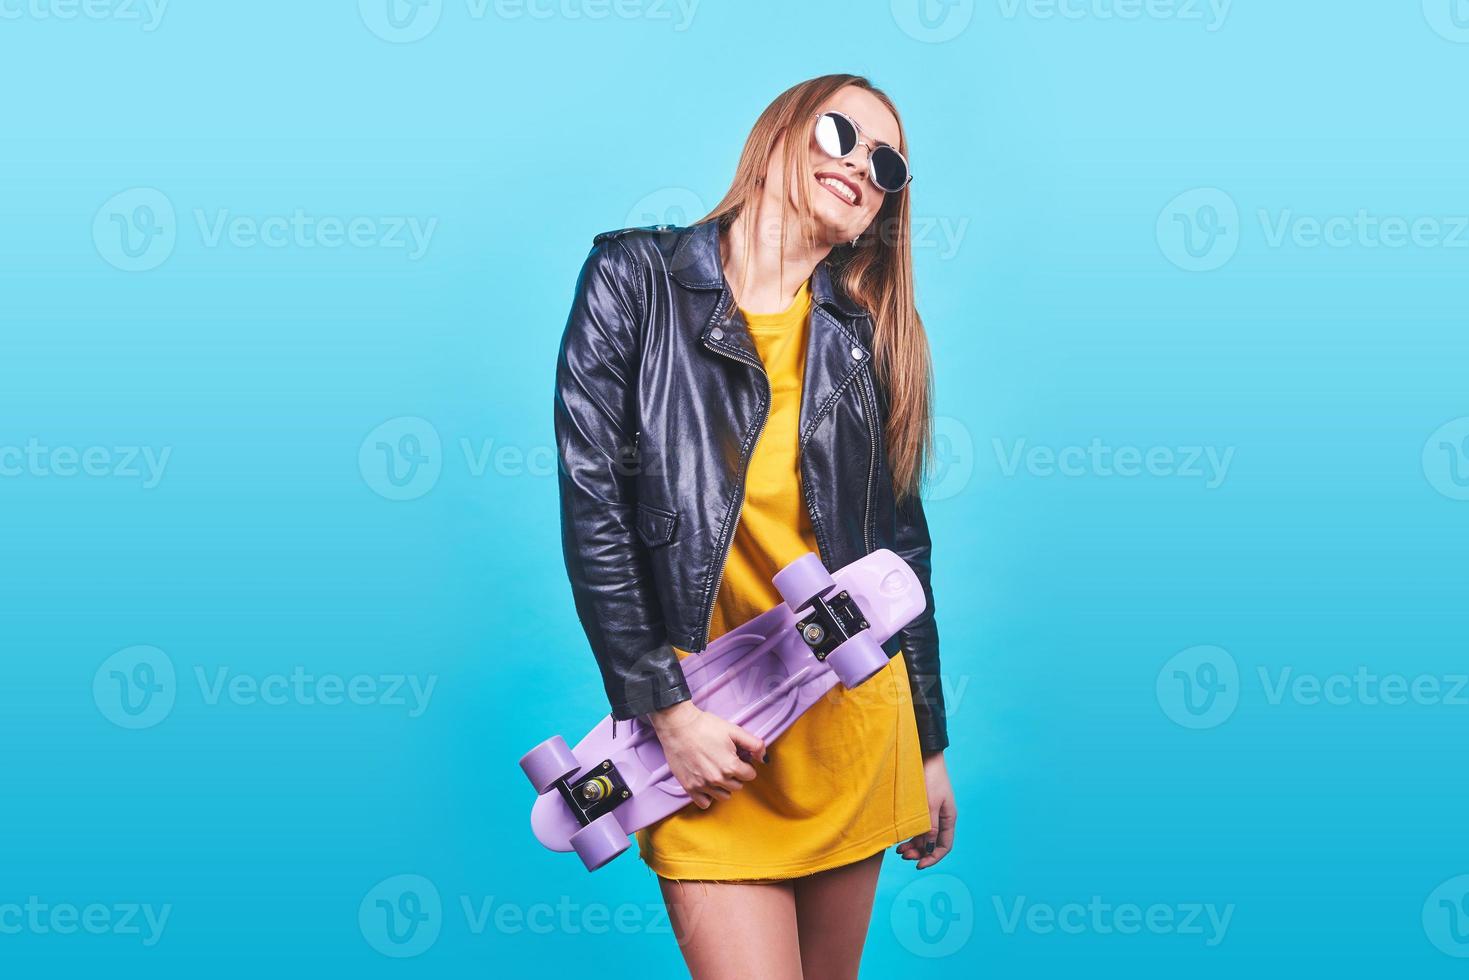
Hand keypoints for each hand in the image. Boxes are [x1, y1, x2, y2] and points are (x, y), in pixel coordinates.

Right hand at [647, 701, 765, 809]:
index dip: (745, 764)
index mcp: (731, 766)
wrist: (678, 726)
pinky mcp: (689, 787)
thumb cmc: (705, 726)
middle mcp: (718, 779)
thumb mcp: (734, 730)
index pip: (750, 775)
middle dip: (735, 775)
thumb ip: (754, 744)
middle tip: (725, 760)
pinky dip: (708, 796)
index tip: (737, 756)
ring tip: (715, 770)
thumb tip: (764, 759)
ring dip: (723, 786)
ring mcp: (703, 785)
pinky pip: (705, 803)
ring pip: (724, 796)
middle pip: (738, 786)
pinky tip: (706, 782)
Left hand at [896, 751, 955, 868]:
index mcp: (948, 818)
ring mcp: (931, 812)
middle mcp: (941, 818)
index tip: (918, 865)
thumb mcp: (929, 804)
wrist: (923, 755)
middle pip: (932, 843)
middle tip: (903, 855)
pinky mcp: (921, 806)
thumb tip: (929, 848)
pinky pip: (917, 826)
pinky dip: (910, 834)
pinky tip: (900, 837)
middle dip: (919, 853)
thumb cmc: (929, 778)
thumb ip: (930, 827)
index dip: (933, 858)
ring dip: (913, 845)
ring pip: (923, 836)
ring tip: (899, 850)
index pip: (944, 846)